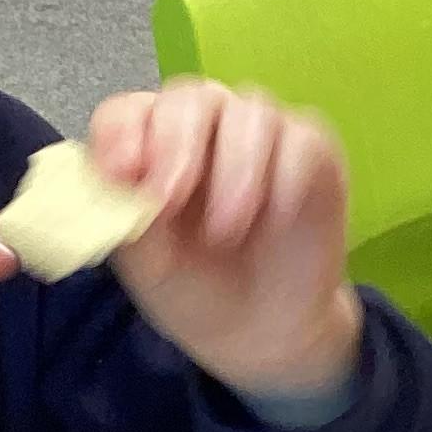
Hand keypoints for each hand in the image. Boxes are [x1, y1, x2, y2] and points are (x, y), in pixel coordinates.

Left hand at [87, 80, 361, 406]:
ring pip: (250, 112)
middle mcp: (203, 129)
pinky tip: (276, 222)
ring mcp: (258, 135)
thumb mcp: (149, 267)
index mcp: (149, 148)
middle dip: (177, 145)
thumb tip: (120, 178)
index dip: (122, 134)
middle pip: (189, 99)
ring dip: (237, 168)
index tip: (122, 173)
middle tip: (171, 199)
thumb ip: (128, 218)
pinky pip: (301, 141)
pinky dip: (286, 179)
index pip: (127, 114)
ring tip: (228, 229)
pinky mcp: (311, 152)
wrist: (259, 333)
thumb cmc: (195, 291)